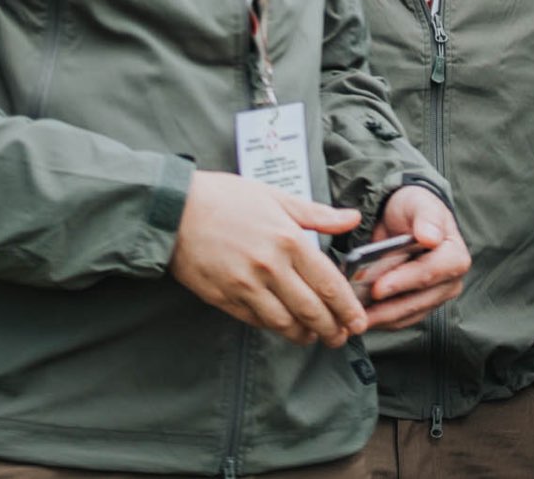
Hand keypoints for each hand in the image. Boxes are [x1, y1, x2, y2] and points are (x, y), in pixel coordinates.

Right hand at [169, 171, 364, 347]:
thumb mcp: (276, 198)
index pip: (328, 284)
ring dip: (304, 335)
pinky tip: (284, 326)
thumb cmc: (226, 198)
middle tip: (341, 337)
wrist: (175, 210)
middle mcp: (270, 268)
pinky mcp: (224, 299)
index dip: (347, 308)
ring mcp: (245, 286)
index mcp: (288, 240)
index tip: (358, 321)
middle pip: (311, 311)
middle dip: (332, 329)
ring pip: (284, 323)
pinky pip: (256, 322)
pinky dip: (275, 327)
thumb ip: (317, 215)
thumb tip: (352, 219)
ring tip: (315, 336)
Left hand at [355, 185, 469, 330]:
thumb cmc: (414, 209)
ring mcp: (435, 298)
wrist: (404, 220)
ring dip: (379, 318)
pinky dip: (378, 319)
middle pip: (417, 301)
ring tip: (352, 317)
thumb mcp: (419, 204)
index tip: (377, 287)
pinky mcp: (419, 308)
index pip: (430, 273)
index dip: (404, 282)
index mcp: (455, 256)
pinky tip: (358, 316)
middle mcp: (450, 282)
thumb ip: (427, 217)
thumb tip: (430, 237)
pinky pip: (398, 321)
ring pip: (406, 316)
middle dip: (386, 307)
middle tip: (357, 310)